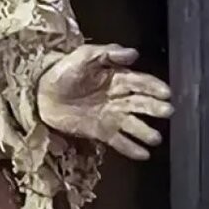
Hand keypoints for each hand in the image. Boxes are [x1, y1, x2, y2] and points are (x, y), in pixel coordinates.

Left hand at [36, 44, 171, 159]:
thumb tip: (133, 53)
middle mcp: (118, 98)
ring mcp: (111, 116)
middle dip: (155, 107)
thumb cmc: (63, 71)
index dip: (153, 86)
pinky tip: (144, 154)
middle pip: (141, 103)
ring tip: (156, 138)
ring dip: (145, 131)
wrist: (41, 93)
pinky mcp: (101, 131)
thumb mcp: (83, 56)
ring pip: (133, 124)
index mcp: (116, 77)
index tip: (166, 92)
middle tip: (167, 111)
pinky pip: (119, 141)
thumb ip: (107, 53)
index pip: (140, 82)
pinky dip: (132, 148)